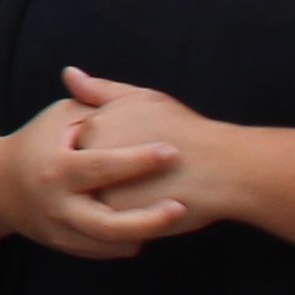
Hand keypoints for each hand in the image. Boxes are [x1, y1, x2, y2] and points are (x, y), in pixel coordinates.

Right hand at [0, 83, 186, 258]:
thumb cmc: (38, 142)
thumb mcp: (59, 117)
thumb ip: (93, 105)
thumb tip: (119, 88)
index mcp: (55, 167)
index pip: (100, 166)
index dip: (137, 160)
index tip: (171, 151)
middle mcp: (56, 204)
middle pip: (108, 224)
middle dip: (148, 219)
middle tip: (180, 207)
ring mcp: (59, 229)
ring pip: (110, 244)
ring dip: (144, 232)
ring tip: (172, 215)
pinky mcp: (64, 245)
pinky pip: (104, 251)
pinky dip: (128, 240)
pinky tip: (146, 225)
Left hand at [57, 67, 237, 234]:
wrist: (225, 167)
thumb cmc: (188, 130)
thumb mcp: (143, 99)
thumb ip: (102, 90)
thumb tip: (68, 74)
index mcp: (91, 126)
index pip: (89, 145)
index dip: (121, 150)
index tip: (148, 149)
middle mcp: (88, 156)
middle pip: (92, 173)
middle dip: (119, 175)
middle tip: (156, 172)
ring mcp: (98, 187)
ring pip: (101, 197)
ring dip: (125, 195)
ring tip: (159, 186)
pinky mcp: (115, 215)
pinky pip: (114, 220)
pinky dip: (133, 216)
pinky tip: (158, 204)